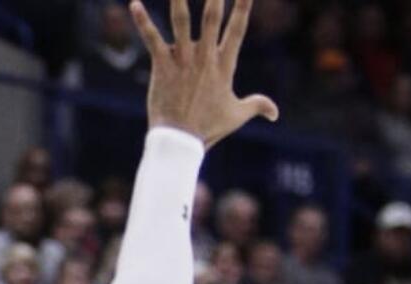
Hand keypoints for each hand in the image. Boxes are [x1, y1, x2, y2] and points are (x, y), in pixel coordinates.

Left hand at [131, 0, 277, 147]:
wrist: (180, 142)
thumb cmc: (207, 128)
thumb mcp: (237, 116)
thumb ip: (257, 105)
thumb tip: (276, 112)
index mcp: (224, 66)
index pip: (237, 30)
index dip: (243, 7)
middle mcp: (205, 58)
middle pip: (212, 18)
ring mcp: (183, 61)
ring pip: (182, 22)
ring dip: (179, 0)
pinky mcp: (163, 66)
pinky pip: (152, 39)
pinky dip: (143, 21)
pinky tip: (134, 4)